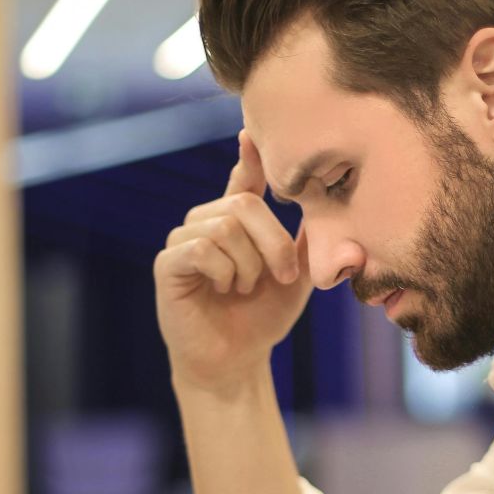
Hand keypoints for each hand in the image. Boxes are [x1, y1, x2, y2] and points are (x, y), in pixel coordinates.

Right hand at [153, 130, 310, 391]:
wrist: (237, 361)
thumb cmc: (264, 317)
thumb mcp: (297, 276)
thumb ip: (306, 240)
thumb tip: (326, 202)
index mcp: (237, 222)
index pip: (243, 178)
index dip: (249, 156)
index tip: (251, 133)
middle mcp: (207, 222)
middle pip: (242, 203)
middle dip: (273, 242)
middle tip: (283, 276)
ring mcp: (184, 241)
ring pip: (224, 226)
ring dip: (249, 264)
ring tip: (245, 289)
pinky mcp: (168, 264)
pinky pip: (200, 248)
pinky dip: (224, 271)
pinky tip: (224, 289)